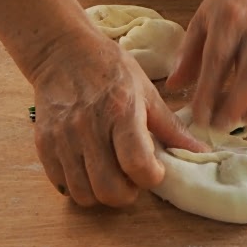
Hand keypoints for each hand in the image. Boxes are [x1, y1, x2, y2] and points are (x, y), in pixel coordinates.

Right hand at [30, 31, 206, 206]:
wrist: (62, 52)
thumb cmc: (109, 68)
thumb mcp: (146, 90)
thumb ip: (171, 127)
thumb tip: (202, 151)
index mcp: (121, 111)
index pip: (137, 164)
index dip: (151, 177)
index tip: (155, 171)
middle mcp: (89, 126)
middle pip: (109, 189)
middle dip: (127, 193)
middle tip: (131, 177)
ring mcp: (64, 137)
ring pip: (84, 194)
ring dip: (101, 192)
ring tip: (109, 173)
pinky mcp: (44, 144)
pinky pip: (62, 185)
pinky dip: (78, 185)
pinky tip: (88, 167)